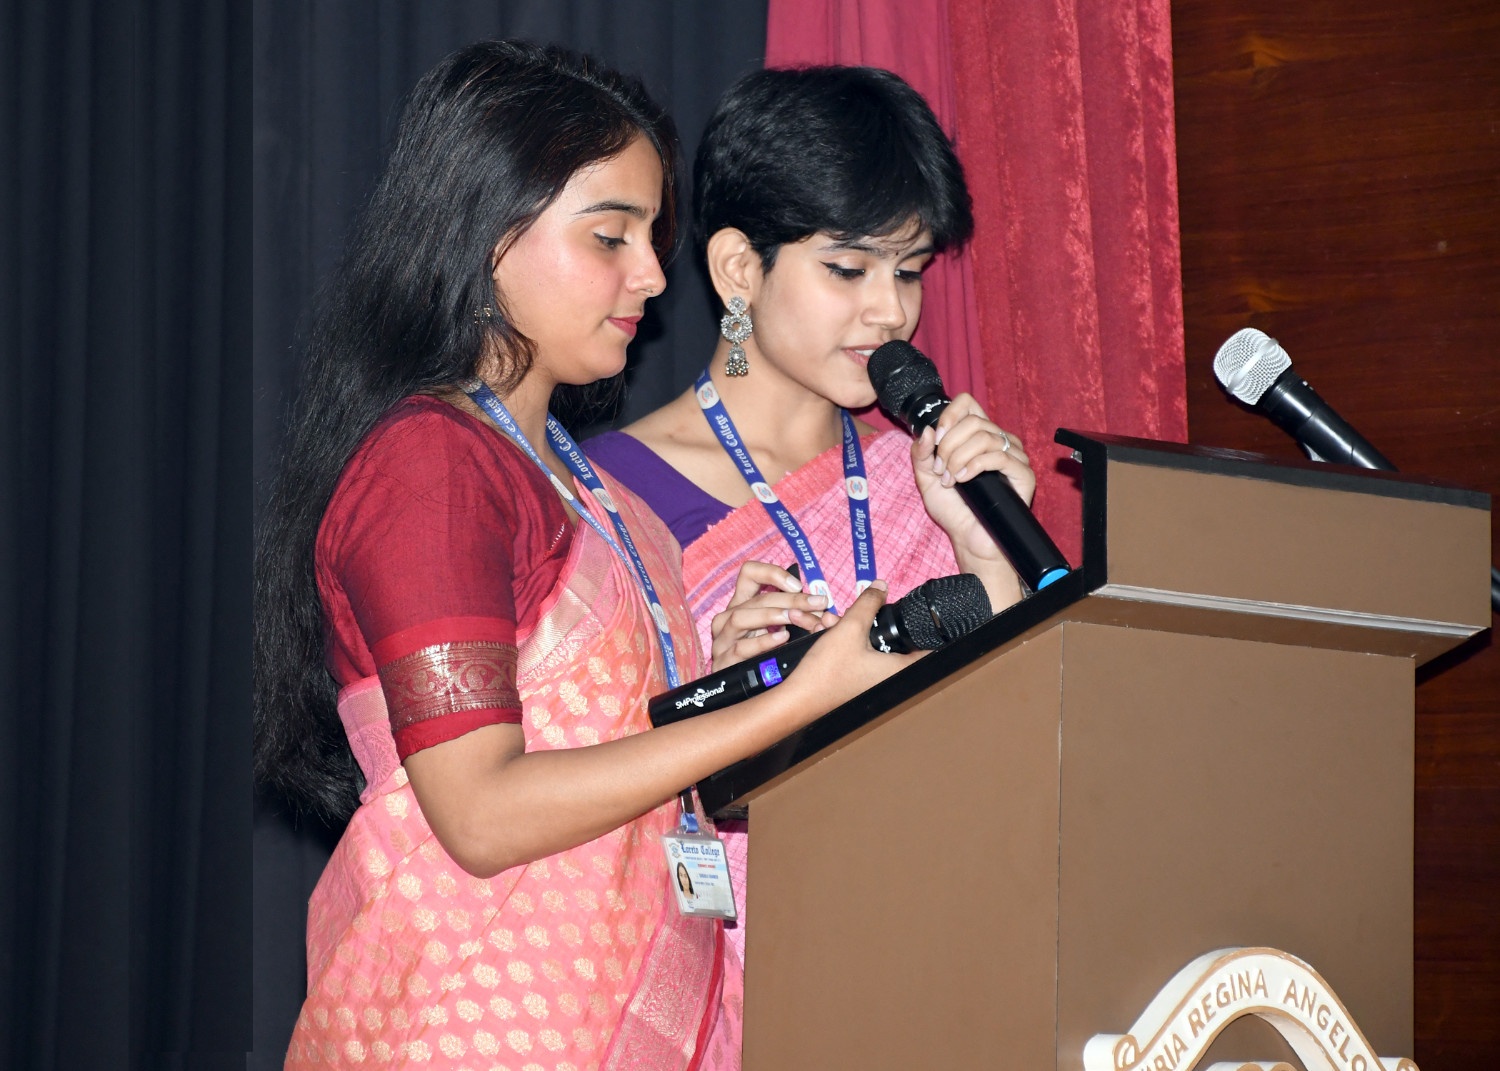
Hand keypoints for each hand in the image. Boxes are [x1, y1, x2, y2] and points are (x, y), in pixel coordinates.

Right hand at [709, 560, 837, 670]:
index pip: (749, 574)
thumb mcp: (780, 632)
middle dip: (790, 599)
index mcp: (742, 606)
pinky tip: (782, 639)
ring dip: (771, 615)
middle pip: (755, 599)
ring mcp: (722, 641)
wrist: (744, 695)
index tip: (797, 584)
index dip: (772, 573)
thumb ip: (796, 617)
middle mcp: (728, 619)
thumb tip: (823, 608)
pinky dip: (762, 642)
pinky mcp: (723, 663)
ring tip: (794, 618)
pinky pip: (740, 648)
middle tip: (818, 604)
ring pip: (740, 618)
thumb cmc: (767, 660)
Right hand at [772, 580, 918, 716]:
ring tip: (830, 621)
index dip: (927, 629)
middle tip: (859, 612)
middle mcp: (890, 677)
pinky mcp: (856, 679)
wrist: (798, 698)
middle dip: (875, 622)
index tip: (921, 616)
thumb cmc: (827, 669)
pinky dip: (846, 641)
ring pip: (872, 645)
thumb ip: (868, 603)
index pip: (929, 648)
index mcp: (898, 669)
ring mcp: (872, 680)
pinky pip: (859, 653)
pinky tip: (825, 630)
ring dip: (853, 628)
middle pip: (895, 641)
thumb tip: (882, 586)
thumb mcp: (850, 628)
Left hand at [910, 394, 1031, 609]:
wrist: (968, 538)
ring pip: (985, 437)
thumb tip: (926, 430)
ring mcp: (1013, 456)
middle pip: (974, 421)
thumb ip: (921, 453)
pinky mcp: (1023, 473)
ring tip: (950, 479)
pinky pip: (999, 456)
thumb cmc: (953, 509)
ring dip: (959, 457)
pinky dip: (975, 466)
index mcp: (977, 436)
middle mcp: (998, 441)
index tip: (936, 439)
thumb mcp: (926, 478)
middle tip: (940, 469)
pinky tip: (963, 480)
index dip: (950, 415)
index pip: (968, 403)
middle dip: (949, 445)